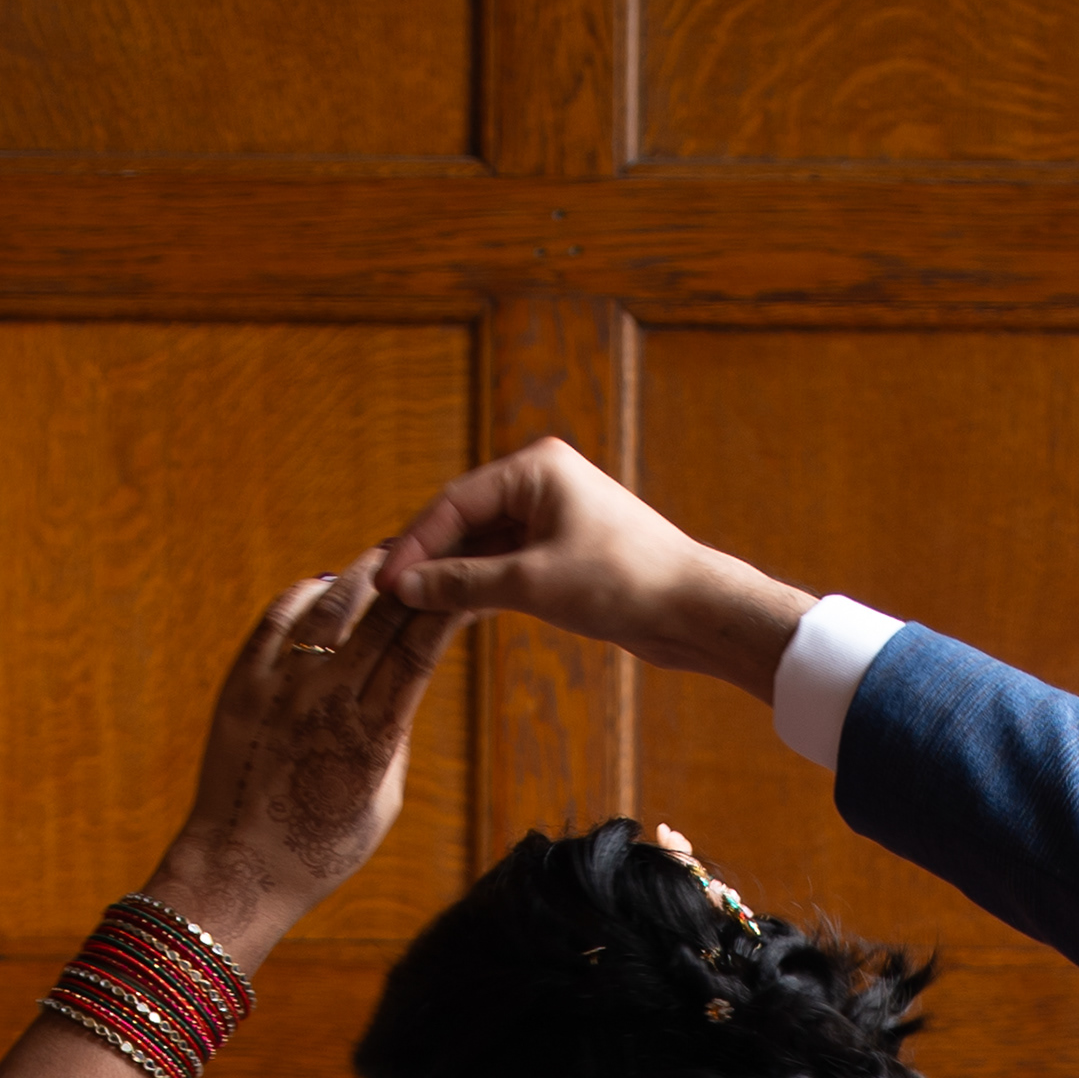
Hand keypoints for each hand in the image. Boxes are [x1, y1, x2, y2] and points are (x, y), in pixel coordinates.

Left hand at [151, 569, 454, 966]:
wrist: (237, 868)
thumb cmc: (319, 847)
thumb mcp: (382, 802)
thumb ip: (395, 737)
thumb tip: (400, 683)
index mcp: (373, 737)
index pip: (420, 650)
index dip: (446, 609)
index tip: (465, 586)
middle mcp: (328, 701)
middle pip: (382, 616)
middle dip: (413, 578)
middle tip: (434, 551)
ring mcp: (281, 686)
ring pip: (332, 605)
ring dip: (364, 574)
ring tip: (385, 557)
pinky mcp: (243, 681)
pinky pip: (279, 617)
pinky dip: (307, 594)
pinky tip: (326, 586)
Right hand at [368, 444, 808, 697]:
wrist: (692, 610)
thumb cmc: (621, 582)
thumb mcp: (531, 584)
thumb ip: (463, 582)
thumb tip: (407, 587)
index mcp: (535, 466)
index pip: (455, 502)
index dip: (416, 544)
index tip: (386, 583)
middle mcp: (543, 481)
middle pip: (466, 520)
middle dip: (429, 558)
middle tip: (389, 596)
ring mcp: (554, 517)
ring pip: (485, 545)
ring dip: (452, 576)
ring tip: (411, 607)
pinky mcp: (565, 553)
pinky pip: (507, 565)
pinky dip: (480, 587)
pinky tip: (450, 611)